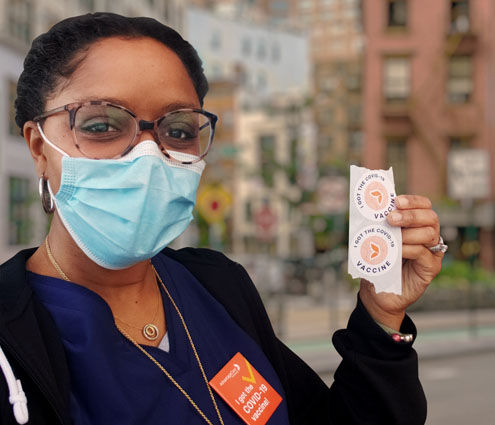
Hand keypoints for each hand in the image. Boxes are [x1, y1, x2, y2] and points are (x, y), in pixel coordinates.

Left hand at [359, 195, 443, 329]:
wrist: (377, 291)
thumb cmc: (378, 262)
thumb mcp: (377, 239)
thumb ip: (380, 225)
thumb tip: (372, 207)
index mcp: (417, 225)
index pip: (424, 206)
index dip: (413, 201)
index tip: (396, 201)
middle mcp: (429, 236)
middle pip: (430, 217)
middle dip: (410, 215)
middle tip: (390, 218)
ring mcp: (432, 252)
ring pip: (429, 234)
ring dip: (408, 232)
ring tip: (391, 236)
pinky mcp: (431, 268)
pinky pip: (423, 253)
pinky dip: (408, 249)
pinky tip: (396, 251)